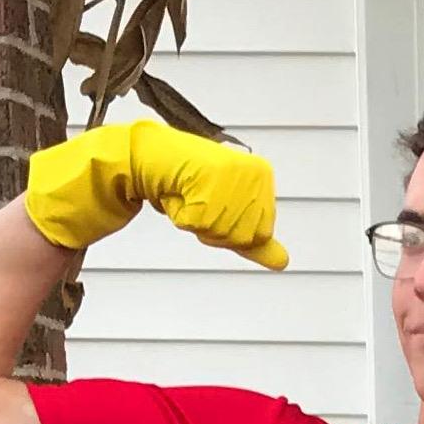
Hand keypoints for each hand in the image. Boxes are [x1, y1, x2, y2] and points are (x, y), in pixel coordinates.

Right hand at [23, 122, 286, 268]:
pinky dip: (184, 216)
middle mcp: (249, 172)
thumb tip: (283, 262)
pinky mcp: (202, 177)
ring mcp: (226, 173)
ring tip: (185, 196)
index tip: (212, 208)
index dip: (232, 232)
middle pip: (243, 235)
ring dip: (198, 222)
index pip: (260, 234)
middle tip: (196, 202)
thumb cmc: (182, 185)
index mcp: (260, 176)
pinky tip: (175, 193)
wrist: (140, 160)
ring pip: (222, 230)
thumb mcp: (222, 215)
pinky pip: (200, 221)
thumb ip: (253, 240)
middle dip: (215, 229)